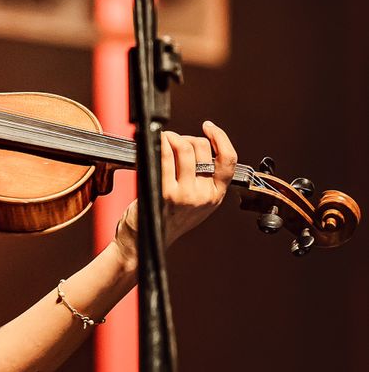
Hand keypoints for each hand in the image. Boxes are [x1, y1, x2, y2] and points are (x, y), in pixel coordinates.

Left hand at [114, 120, 236, 266]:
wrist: (143, 244)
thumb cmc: (166, 219)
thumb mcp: (195, 203)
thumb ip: (203, 180)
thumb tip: (198, 146)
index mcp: (215, 196)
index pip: (228, 160)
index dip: (220, 138)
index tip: (208, 127)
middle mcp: (203, 195)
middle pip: (201, 148)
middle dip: (186, 138)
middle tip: (174, 143)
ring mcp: (185, 194)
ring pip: (183, 147)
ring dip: (171, 137)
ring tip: (163, 140)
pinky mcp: (165, 192)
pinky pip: (165, 156)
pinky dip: (160, 144)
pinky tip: (155, 144)